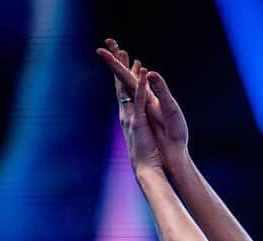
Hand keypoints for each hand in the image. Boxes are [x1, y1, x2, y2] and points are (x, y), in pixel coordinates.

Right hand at [96, 38, 189, 162]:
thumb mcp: (143, 139)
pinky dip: (141, 86)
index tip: (124, 59)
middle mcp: (127, 115)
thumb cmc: (147, 158)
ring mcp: (131, 118)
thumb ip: (138, 128)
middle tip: (114, 46)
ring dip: (127, 70)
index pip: (125, 91)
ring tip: (126, 53)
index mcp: (130, 117)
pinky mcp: (139, 122)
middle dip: (117, 65)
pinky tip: (143, 73)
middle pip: (120, 85)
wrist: (147, 171)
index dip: (123, 74)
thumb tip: (136, 123)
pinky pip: (140, 100)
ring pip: (127, 89)